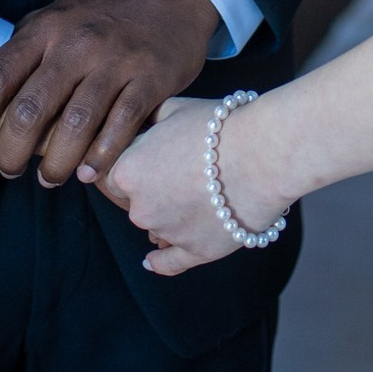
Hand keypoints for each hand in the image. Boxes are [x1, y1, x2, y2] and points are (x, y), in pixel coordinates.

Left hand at [0, 0, 217, 188]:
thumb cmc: (104, 13)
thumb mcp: (57, 18)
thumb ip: (27, 54)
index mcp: (46, 27)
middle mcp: (76, 41)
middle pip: (30, 109)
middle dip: (12, 153)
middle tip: (11, 170)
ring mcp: (116, 59)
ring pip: (75, 125)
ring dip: (56, 164)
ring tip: (50, 178)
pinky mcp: (151, 77)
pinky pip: (120, 126)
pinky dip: (101, 157)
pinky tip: (90, 173)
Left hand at [102, 94, 285, 276]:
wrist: (262, 155)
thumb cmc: (217, 127)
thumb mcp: (171, 108)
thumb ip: (145, 122)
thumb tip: (139, 127)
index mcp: (127, 172)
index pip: (110, 174)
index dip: (130, 162)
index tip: (149, 154)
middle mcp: (140, 209)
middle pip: (133, 202)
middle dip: (149, 188)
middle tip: (178, 168)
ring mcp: (167, 233)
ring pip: (155, 226)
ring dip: (166, 213)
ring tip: (193, 192)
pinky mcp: (196, 252)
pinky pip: (169, 263)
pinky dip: (160, 261)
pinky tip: (152, 260)